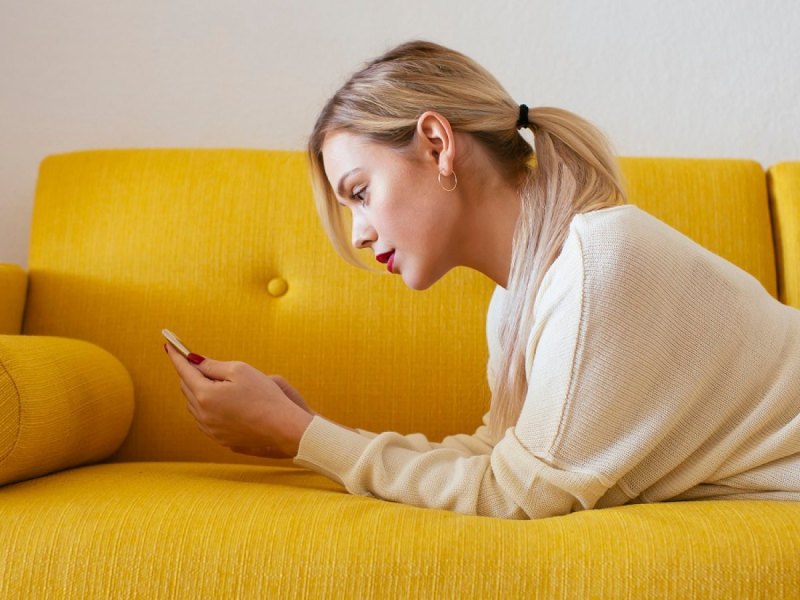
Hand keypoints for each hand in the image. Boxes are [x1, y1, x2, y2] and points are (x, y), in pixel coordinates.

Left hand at [165, 344, 313, 458]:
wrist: (283, 428)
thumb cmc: (264, 396)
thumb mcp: (240, 371)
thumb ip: (213, 365)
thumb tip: (194, 361)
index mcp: (205, 395)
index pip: (184, 370)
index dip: (176, 356)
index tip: (169, 345)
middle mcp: (202, 414)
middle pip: (186, 387)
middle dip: (189, 372)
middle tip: (195, 360)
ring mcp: (210, 429)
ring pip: (193, 405)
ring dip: (197, 390)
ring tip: (213, 381)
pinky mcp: (219, 439)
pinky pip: (203, 419)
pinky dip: (205, 407)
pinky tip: (219, 401)